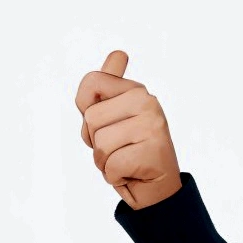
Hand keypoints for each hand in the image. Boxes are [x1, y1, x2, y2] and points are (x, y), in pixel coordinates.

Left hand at [75, 50, 181, 209]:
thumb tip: (118, 54)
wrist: (155, 189)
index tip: (107, 124)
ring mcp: (153, 125)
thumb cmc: (128, 152)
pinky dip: (115, 177)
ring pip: (100, 144)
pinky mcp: (153, 151)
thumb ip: (105, 89)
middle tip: (118, 149)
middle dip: (95, 142)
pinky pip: (111, 165)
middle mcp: (147, 101)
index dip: (87, 112)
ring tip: (125, 161)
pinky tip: (132, 173)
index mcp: (135, 90)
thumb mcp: (112, 119)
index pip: (90, 82)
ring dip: (105, 162)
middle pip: (91, 119)